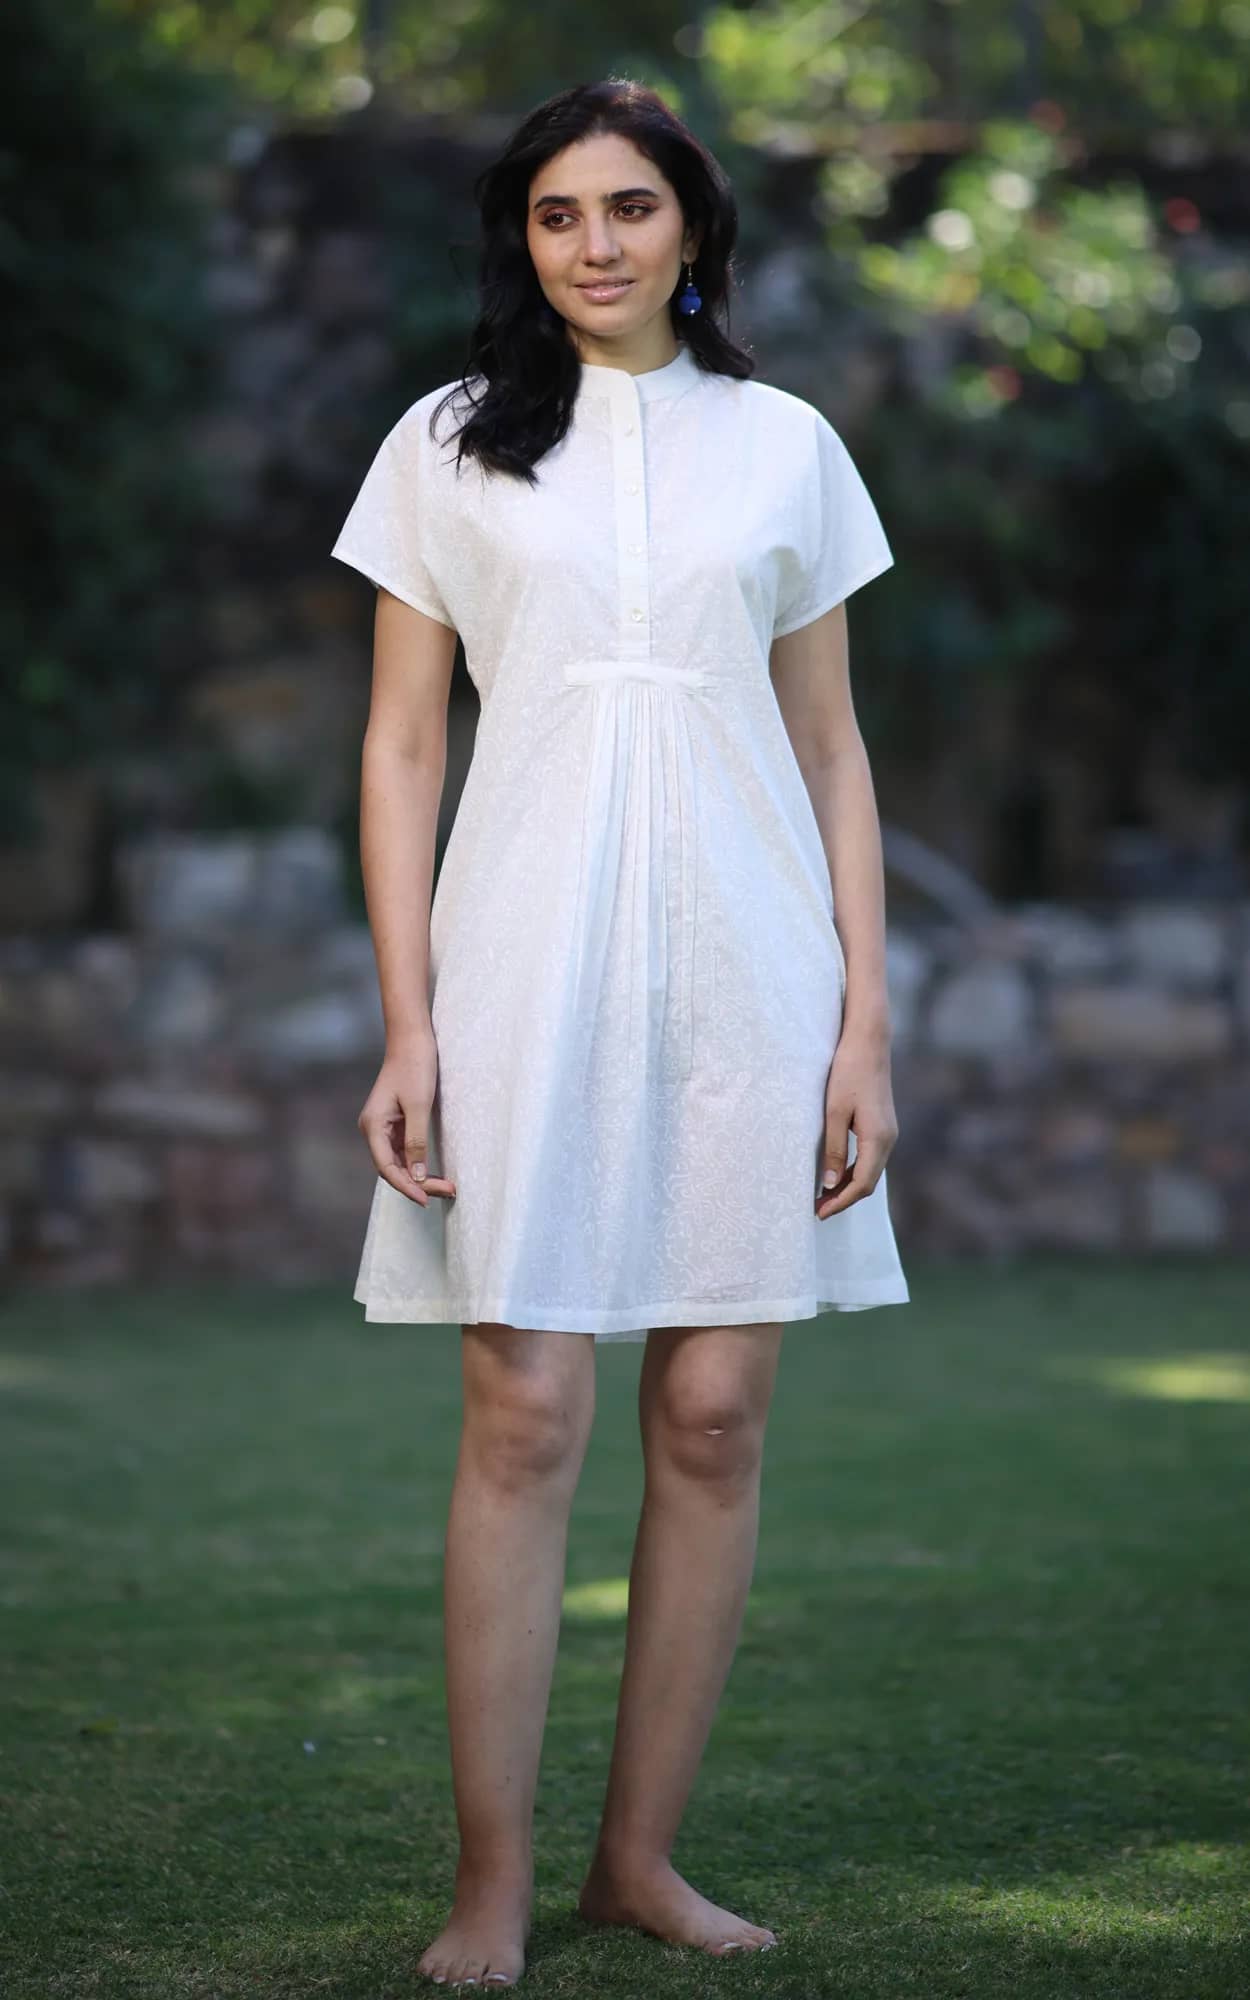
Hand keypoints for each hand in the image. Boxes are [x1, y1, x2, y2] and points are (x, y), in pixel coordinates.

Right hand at [357, 1032, 457, 1207]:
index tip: (427, 1199)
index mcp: (372, 1126)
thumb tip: (417, 1176)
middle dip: (418, 1184)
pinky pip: (404, 1151)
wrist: (412, 1039)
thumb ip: (416, 1142)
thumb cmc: (415, 1067)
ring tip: (446, 1187)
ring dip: (420, 1176)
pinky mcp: (394, 1123)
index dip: (406, 1187)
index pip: (387, 1168)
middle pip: (393, 1168)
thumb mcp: (419, 1106)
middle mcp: (373, 1129)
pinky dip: (419, 1163)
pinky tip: (434, 1172)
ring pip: (399, 1162)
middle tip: (447, 1191)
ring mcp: (383, 1127)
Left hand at [815, 1032, 898, 1217]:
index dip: (840, 1202)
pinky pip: (870, 1158)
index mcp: (878, 1139)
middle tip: (817, 1209)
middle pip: (868, 1182)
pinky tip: (835, 1173)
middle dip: (844, 1198)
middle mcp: (889, 1139)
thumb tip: (828, 1184)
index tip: (819, 1212)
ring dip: (848, 1186)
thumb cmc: (848, 1071)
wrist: (868, 1042)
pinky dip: (853, 1170)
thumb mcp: (834, 1112)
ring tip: (822, 1196)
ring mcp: (888, 1133)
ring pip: (870, 1171)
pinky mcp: (883, 1125)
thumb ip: (833, 1149)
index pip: (861, 1184)